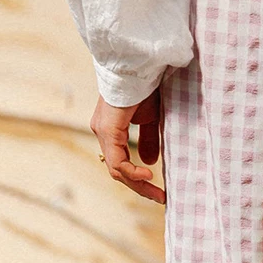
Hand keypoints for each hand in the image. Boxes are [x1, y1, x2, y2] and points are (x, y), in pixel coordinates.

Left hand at [91, 89, 164, 203]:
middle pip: (118, 171)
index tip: (158, 190)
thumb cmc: (145, 85)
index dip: (138, 179)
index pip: (121, 162)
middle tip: (160, 198)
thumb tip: (149, 162)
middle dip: (140, 188)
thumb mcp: (150, 118)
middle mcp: (102, 132)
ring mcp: (103, 132)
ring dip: (138, 185)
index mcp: (111, 129)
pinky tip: (148, 176)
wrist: (139, 64)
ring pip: (117, 170)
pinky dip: (133, 172)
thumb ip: (149, 140)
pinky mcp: (108, 130)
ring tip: (158, 194)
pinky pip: (118, 161)